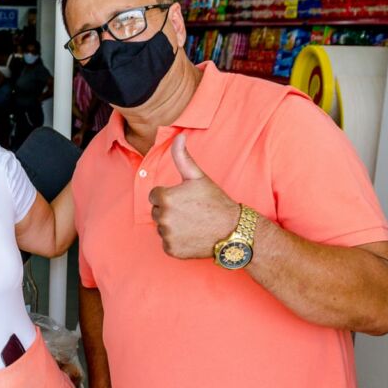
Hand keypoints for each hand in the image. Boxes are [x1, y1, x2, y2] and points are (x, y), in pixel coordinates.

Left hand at [149, 134, 239, 258]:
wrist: (232, 230)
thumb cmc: (215, 202)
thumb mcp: (198, 177)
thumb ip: (182, 157)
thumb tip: (178, 136)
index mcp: (165, 198)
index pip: (155, 195)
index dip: (170, 196)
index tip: (186, 199)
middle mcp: (162, 218)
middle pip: (156, 212)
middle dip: (170, 211)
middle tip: (190, 211)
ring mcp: (166, 235)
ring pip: (161, 228)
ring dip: (172, 226)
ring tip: (192, 223)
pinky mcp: (171, 250)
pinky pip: (167, 243)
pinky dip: (176, 241)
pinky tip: (192, 236)